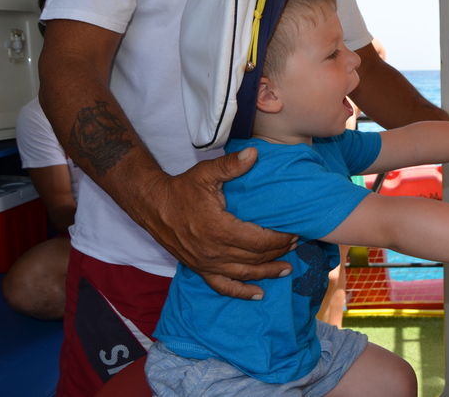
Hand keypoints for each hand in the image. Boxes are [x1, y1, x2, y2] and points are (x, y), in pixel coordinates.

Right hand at [139, 148, 296, 299]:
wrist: (153, 206)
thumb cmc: (182, 189)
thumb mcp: (206, 173)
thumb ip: (231, 165)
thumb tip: (255, 153)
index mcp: (219, 229)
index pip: (259, 241)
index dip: (279, 239)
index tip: (293, 232)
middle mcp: (214, 251)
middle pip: (256, 258)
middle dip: (279, 252)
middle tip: (295, 244)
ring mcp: (206, 264)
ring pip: (245, 274)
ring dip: (268, 273)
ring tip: (287, 269)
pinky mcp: (199, 269)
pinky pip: (223, 287)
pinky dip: (242, 293)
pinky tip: (258, 294)